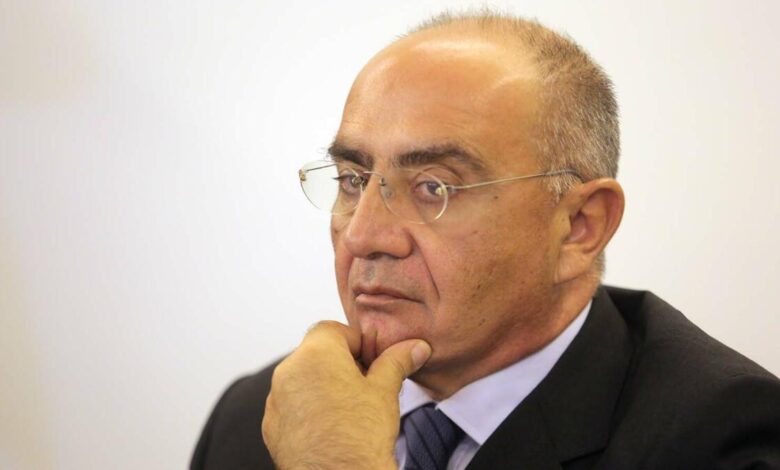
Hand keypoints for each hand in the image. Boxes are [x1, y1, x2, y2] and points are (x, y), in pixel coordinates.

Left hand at [262, 321, 431, 469]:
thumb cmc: (360, 436)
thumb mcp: (385, 391)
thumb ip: (397, 361)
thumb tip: (415, 347)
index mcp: (315, 353)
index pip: (334, 329)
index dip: (358, 343)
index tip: (373, 362)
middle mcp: (289, 371)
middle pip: (317, 353)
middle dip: (341, 365)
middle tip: (366, 387)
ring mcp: (276, 400)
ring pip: (303, 380)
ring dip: (324, 387)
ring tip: (350, 411)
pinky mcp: (271, 426)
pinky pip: (292, 406)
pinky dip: (309, 410)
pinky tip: (331, 428)